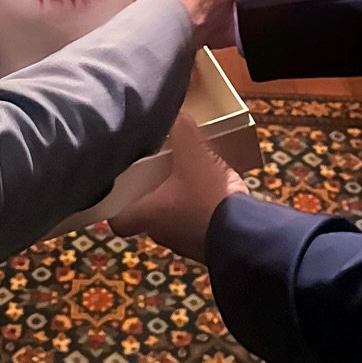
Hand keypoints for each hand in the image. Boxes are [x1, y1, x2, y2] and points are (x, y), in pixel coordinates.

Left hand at [110, 114, 247, 263]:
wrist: (244, 233)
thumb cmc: (207, 196)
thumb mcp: (193, 154)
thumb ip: (182, 132)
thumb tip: (178, 116)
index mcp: (148, 214)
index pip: (118, 221)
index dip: (116, 206)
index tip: (120, 190)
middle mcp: (162, 233)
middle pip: (148, 215)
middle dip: (154, 195)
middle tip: (159, 173)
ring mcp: (186, 244)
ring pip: (174, 221)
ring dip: (180, 204)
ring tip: (192, 180)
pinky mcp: (208, 246)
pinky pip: (198, 226)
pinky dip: (202, 213)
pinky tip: (214, 195)